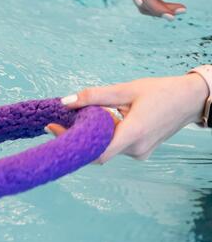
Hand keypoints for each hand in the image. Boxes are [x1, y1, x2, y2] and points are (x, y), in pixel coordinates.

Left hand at [46, 74, 208, 162]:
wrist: (190, 100)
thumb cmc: (160, 92)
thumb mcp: (125, 89)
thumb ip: (94, 96)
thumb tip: (65, 102)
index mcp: (133, 133)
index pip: (96, 151)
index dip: (72, 143)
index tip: (52, 128)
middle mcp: (136, 149)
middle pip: (97, 150)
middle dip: (77, 136)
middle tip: (61, 118)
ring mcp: (140, 152)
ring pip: (106, 148)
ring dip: (91, 134)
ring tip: (82, 115)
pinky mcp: (141, 151)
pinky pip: (116, 146)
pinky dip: (104, 135)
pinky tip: (100, 120)